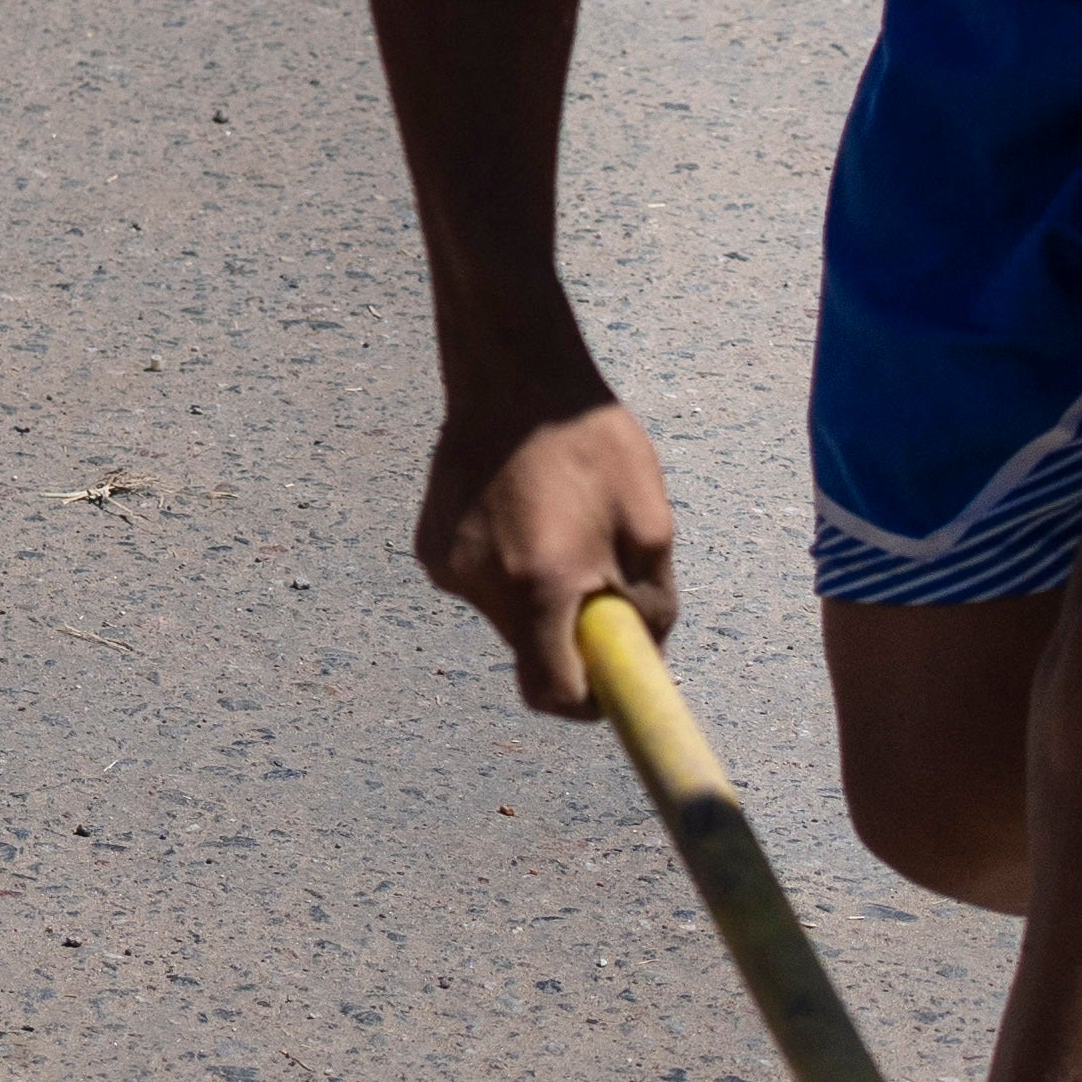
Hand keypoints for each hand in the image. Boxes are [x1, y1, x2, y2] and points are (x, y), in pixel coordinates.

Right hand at [413, 387, 682, 719]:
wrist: (513, 378)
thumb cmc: (593, 447)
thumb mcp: (650, 527)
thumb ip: (650, 606)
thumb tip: (641, 656)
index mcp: (541, 583)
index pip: (553, 692)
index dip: (587, 703)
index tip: (610, 688)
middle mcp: (483, 584)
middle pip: (530, 656)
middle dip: (568, 639)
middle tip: (600, 587)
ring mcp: (448, 567)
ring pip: (507, 619)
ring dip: (539, 599)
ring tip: (560, 531)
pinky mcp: (430, 549)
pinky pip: (481, 586)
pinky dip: (508, 571)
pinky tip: (523, 516)